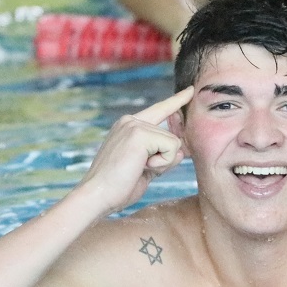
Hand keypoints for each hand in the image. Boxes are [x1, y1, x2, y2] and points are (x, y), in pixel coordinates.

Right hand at [78, 87, 193, 214]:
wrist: (97, 196)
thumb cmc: (117, 188)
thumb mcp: (145, 170)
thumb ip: (162, 157)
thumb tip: (180, 152)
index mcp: (129, 127)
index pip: (159, 111)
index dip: (176, 101)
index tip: (190, 91)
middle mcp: (130, 121)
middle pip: (171, 137)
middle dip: (163, 159)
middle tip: (137, 170)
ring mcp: (134, 125)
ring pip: (173, 143)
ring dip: (162, 163)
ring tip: (137, 169)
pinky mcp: (139, 133)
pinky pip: (171, 147)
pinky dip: (162, 163)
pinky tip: (141, 167)